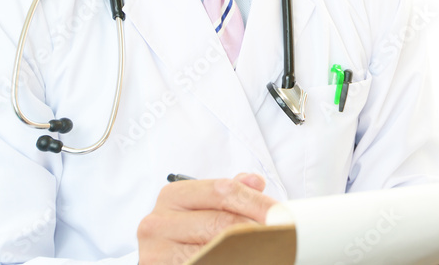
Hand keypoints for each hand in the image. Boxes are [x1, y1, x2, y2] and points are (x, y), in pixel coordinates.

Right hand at [137, 173, 276, 264]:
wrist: (162, 264)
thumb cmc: (188, 236)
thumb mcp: (205, 209)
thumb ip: (230, 194)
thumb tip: (256, 181)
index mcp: (173, 196)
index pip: (223, 192)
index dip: (257, 203)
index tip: (282, 215)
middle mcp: (157, 222)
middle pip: (221, 223)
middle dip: (256, 231)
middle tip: (281, 237)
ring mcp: (156, 252)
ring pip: (214, 251)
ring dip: (244, 253)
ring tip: (268, 252)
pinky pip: (201, 264)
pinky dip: (228, 262)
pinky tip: (242, 260)